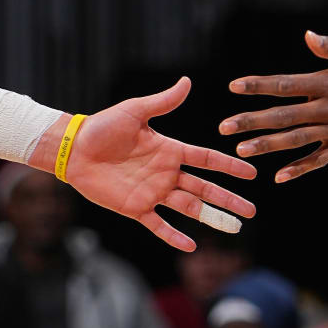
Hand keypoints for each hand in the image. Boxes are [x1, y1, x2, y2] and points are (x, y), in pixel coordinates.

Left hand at [57, 77, 257, 250]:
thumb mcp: (135, 111)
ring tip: (234, 228)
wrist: (75, 149)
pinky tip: (191, 246)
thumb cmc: (103, 127)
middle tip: (252, 210)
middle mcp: (166, 173)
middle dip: (228, 198)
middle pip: (204, 188)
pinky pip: (159, 225)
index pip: (206, 159)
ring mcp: (153, 192)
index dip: (228, 166)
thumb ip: (163, 101)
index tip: (251, 173)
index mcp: (170, 150)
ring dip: (211, 218)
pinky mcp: (136, 208)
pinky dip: (174, 236)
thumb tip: (187, 81)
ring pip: (189, 208)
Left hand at [223, 31, 327, 180]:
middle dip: (251, 121)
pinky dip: (302, 168)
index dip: (258, 86)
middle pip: (283, 116)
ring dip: (268, 146)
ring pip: (297, 140)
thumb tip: (307, 38)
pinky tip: (281, 177)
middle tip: (223, 128)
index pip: (285, 85)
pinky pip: (322, 159)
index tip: (233, 87)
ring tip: (242, 151)